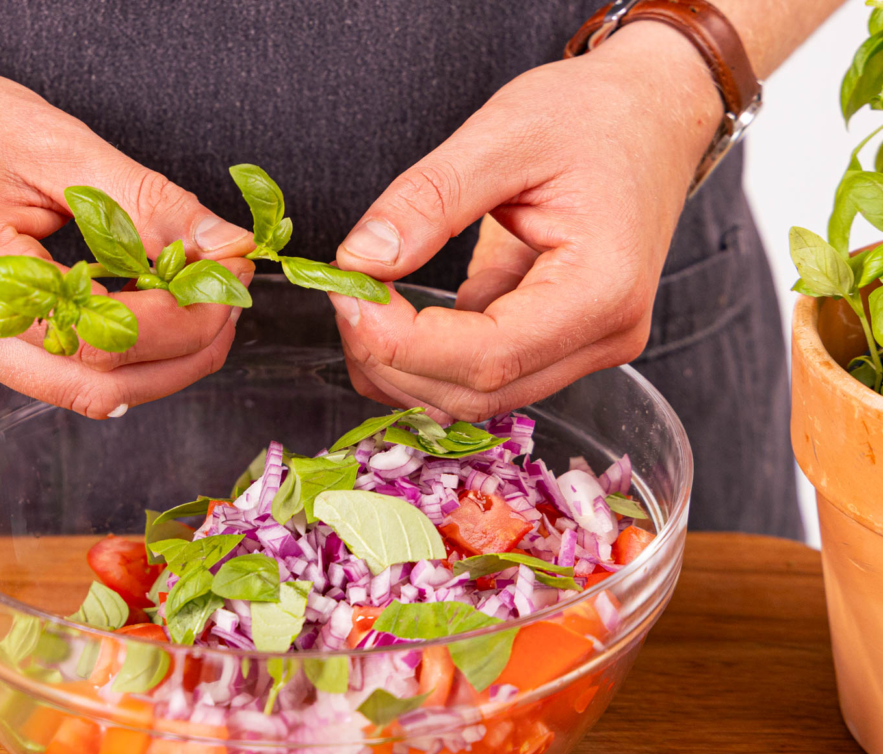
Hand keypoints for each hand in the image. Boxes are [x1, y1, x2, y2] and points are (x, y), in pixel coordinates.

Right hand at [0, 2, 256, 419]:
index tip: (229, 278)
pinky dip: (117, 349)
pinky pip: (58, 370)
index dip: (182, 317)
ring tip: (196, 305)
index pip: (101, 333)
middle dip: (182, 356)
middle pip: (96, 386)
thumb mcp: (56, 144)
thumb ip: (148, 204)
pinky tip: (147, 310)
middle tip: (228, 305)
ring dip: (155, 361)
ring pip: (81, 391)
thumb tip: (225, 250)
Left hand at [330, 22, 723, 420]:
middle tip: (345, 293)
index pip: (487, 356)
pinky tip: (394, 310)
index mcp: (603, 289)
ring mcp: (584, 348)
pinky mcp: (558, 344)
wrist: (649, 116)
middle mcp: (603, 337)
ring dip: (403, 368)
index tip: (348, 294)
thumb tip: (360, 260)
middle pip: (478, 391)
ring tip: (363, 301)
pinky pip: (481, 373)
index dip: (403, 343)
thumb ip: (428, 198)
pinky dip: (424, 356)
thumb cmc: (594, 115)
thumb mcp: (504, 133)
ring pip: (475, 396)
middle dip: (392, 359)